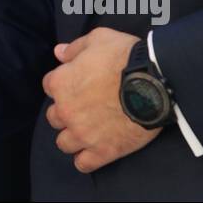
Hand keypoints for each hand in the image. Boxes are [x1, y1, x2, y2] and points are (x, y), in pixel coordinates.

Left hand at [42, 27, 160, 172]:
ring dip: (73, 137)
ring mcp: (83, 134)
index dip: (64, 83)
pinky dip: (86, 159)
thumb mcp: (98, 38)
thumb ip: (75, 47)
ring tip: (88, 131)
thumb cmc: (124, 56)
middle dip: (66, 112)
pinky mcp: (102, 151)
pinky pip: (83, 164)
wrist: (153, 82)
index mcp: (61, 83)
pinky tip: (94, 152)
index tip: (77, 83)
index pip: (49, 86)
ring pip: (64, 143)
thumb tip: (58, 53)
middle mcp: (66, 110)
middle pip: (54, 117)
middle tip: (84, 108)